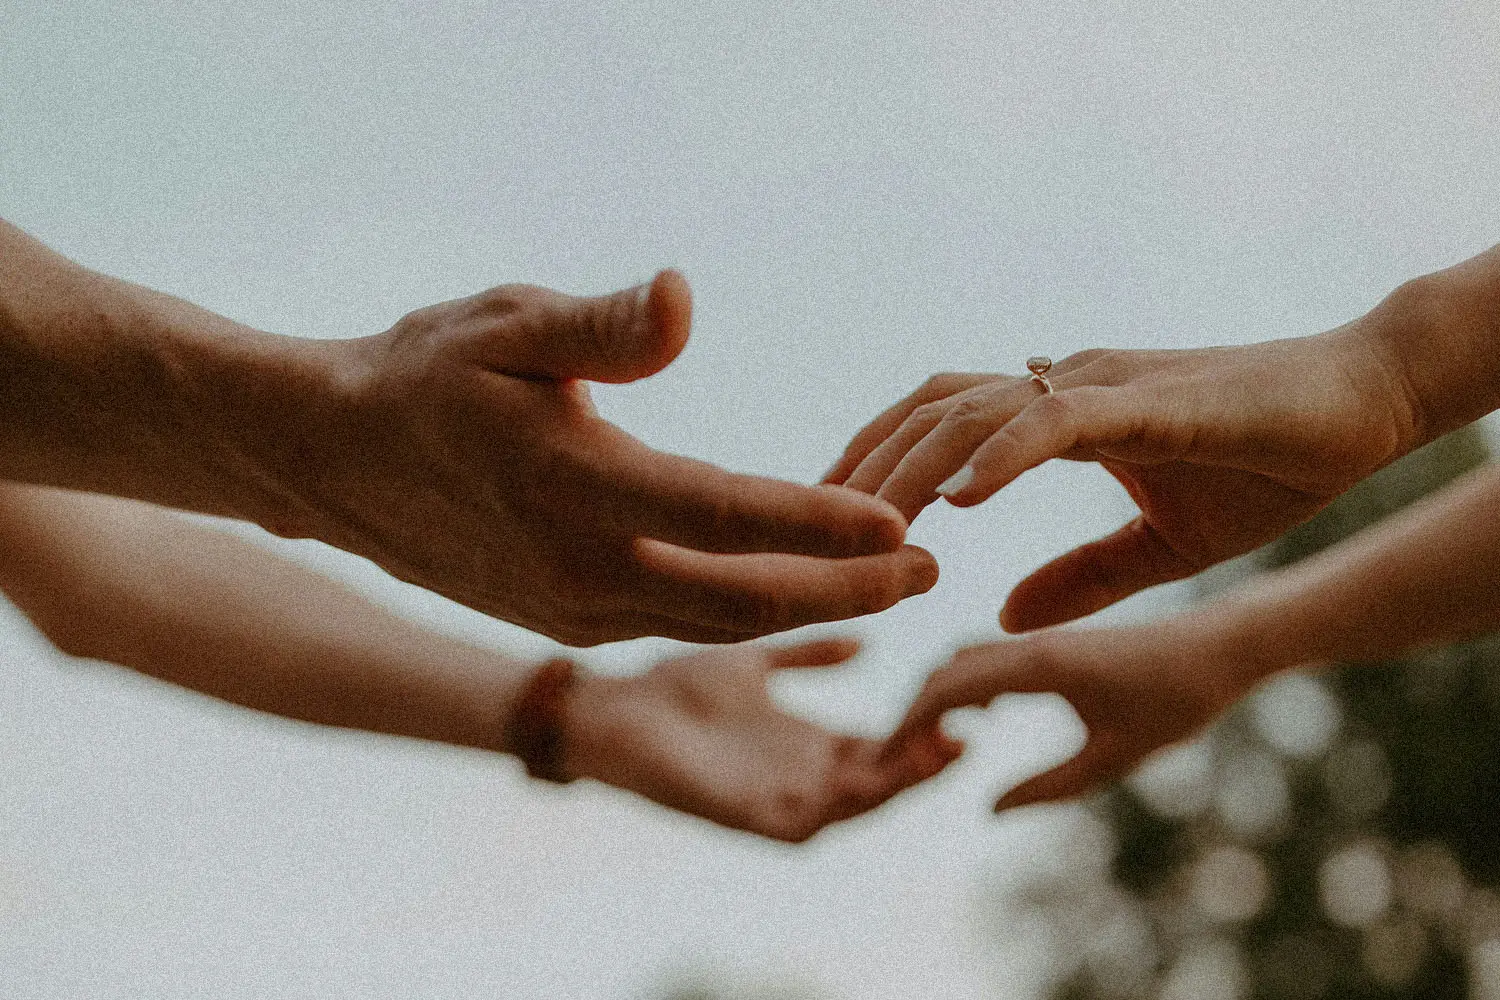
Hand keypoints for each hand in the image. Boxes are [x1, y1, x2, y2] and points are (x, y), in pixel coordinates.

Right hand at [276, 271, 935, 644]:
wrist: (330, 458)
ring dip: (808, 604)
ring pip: (713, 623)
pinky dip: (748, 606)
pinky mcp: (565, 621)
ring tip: (887, 578)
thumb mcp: (502, 325)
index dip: (820, 525)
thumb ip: (600, 326)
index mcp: (570, 487)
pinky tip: (792, 579)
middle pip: (741, 599)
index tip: (906, 524)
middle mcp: (576, 569)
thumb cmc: (421, 374)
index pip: (724, 517)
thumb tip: (685, 297)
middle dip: (847, 589)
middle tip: (931, 570)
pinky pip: (678, 623)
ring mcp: (570, 609)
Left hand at [564, 638, 962, 841]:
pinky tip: (869, 780)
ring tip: (934, 752)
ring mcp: (776, 798)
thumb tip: (864, 640)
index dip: (923, 726)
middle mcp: (801, 775)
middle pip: (881, 778)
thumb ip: (807, 654)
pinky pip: (806, 823)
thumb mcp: (757, 661)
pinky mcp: (745, 815)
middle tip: (965, 729)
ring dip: (897, 784)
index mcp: (808, 743)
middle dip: (925, 760)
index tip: (962, 696)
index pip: (883, 744)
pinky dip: (842, 805)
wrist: (613, 707)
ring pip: (855, 804)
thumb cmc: (675, 688)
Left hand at [824, 314, 1416, 631]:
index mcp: (1063, 414)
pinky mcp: (1149, 399)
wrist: (1365, 407)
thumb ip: (1081, 578)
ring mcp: (1103, 385)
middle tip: (815, 527)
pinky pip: (1055, 420)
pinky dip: (999, 456)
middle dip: (867, 466)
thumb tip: (1003, 613)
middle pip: (933, 408)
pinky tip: (958, 503)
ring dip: (914, 469)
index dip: (880, 463)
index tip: (833, 518)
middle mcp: (1067, 384)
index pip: (942, 421)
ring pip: (975, 410)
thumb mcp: (1158, 546)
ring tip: (872, 530)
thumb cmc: (1268, 465)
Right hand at [889, 624, 1238, 811]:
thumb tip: (987, 810)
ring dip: (938, 697)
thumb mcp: (1114, 758)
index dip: (907, 725)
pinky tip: (986, 718)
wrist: (1222, 645)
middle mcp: (1031, 645)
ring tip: (932, 746)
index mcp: (1039, 666)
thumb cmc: (1177, 701)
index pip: (947, 689)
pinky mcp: (1055, 643)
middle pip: (944, 670)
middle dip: (912, 714)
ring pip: (965, 659)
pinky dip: (969, 684)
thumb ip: (1049, 787)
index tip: (883, 763)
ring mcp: (1042, 640)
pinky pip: (991, 657)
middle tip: (895, 764)